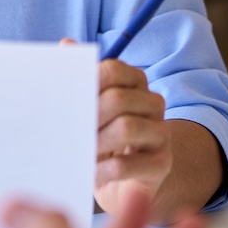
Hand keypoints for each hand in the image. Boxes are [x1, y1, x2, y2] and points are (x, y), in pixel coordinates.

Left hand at [63, 38, 174, 213]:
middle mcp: (153, 104)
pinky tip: (90, 173)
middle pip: (118, 99)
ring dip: (96, 143)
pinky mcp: (161, 163)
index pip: (114, 68)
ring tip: (79, 153)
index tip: (66, 100)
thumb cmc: (102, 140)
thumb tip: (66, 45)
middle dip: (88, 117)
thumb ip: (80, 78)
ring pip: (127, 129)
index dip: (88, 81)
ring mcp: (161, 134)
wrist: (124, 183)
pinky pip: (128, 165)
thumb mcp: (90, 109)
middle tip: (67, 132)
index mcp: (135, 83)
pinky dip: (102, 170)